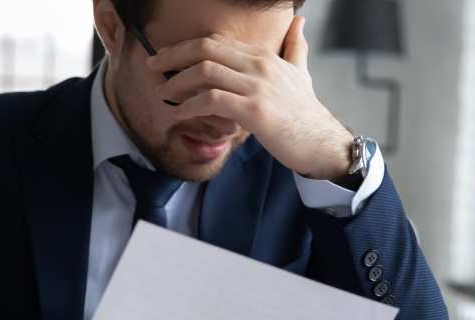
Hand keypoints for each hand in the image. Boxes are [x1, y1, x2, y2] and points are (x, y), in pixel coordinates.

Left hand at [148, 16, 353, 179]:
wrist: (322, 143)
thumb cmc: (306, 112)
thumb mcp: (302, 73)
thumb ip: (295, 46)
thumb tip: (299, 22)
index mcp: (264, 56)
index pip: (216, 42)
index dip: (186, 46)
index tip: (166, 56)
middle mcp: (259, 65)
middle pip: (206, 49)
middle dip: (173, 56)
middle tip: (152, 67)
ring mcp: (257, 87)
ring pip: (206, 72)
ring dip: (177, 82)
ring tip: (163, 94)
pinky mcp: (254, 111)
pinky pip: (212, 100)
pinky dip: (190, 105)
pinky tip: (178, 114)